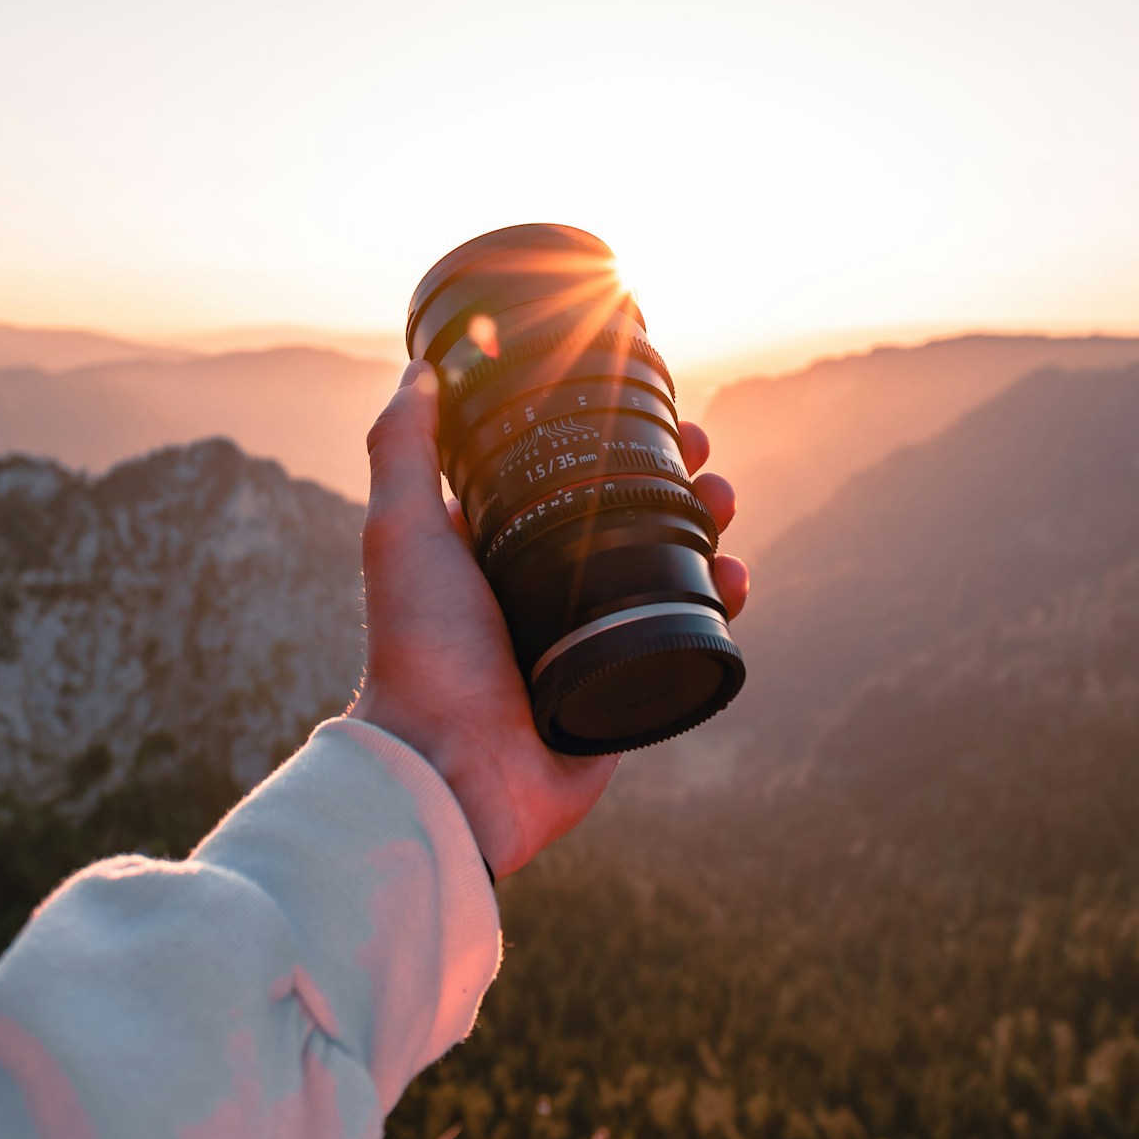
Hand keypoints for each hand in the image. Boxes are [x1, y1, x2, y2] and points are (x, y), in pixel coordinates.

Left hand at [350, 358, 747, 877]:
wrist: (453, 771)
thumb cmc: (420, 652)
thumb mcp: (401, 534)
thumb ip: (403, 450)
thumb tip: (423, 367)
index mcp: (498, 550)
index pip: (567, 475)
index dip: (612, 436)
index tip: (651, 402)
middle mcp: (546, 590)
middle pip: (631, 514)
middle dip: (676, 474)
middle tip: (703, 450)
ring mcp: (592, 640)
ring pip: (670, 568)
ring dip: (709, 526)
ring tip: (725, 503)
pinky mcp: (630, 688)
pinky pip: (690, 636)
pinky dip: (723, 603)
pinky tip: (737, 578)